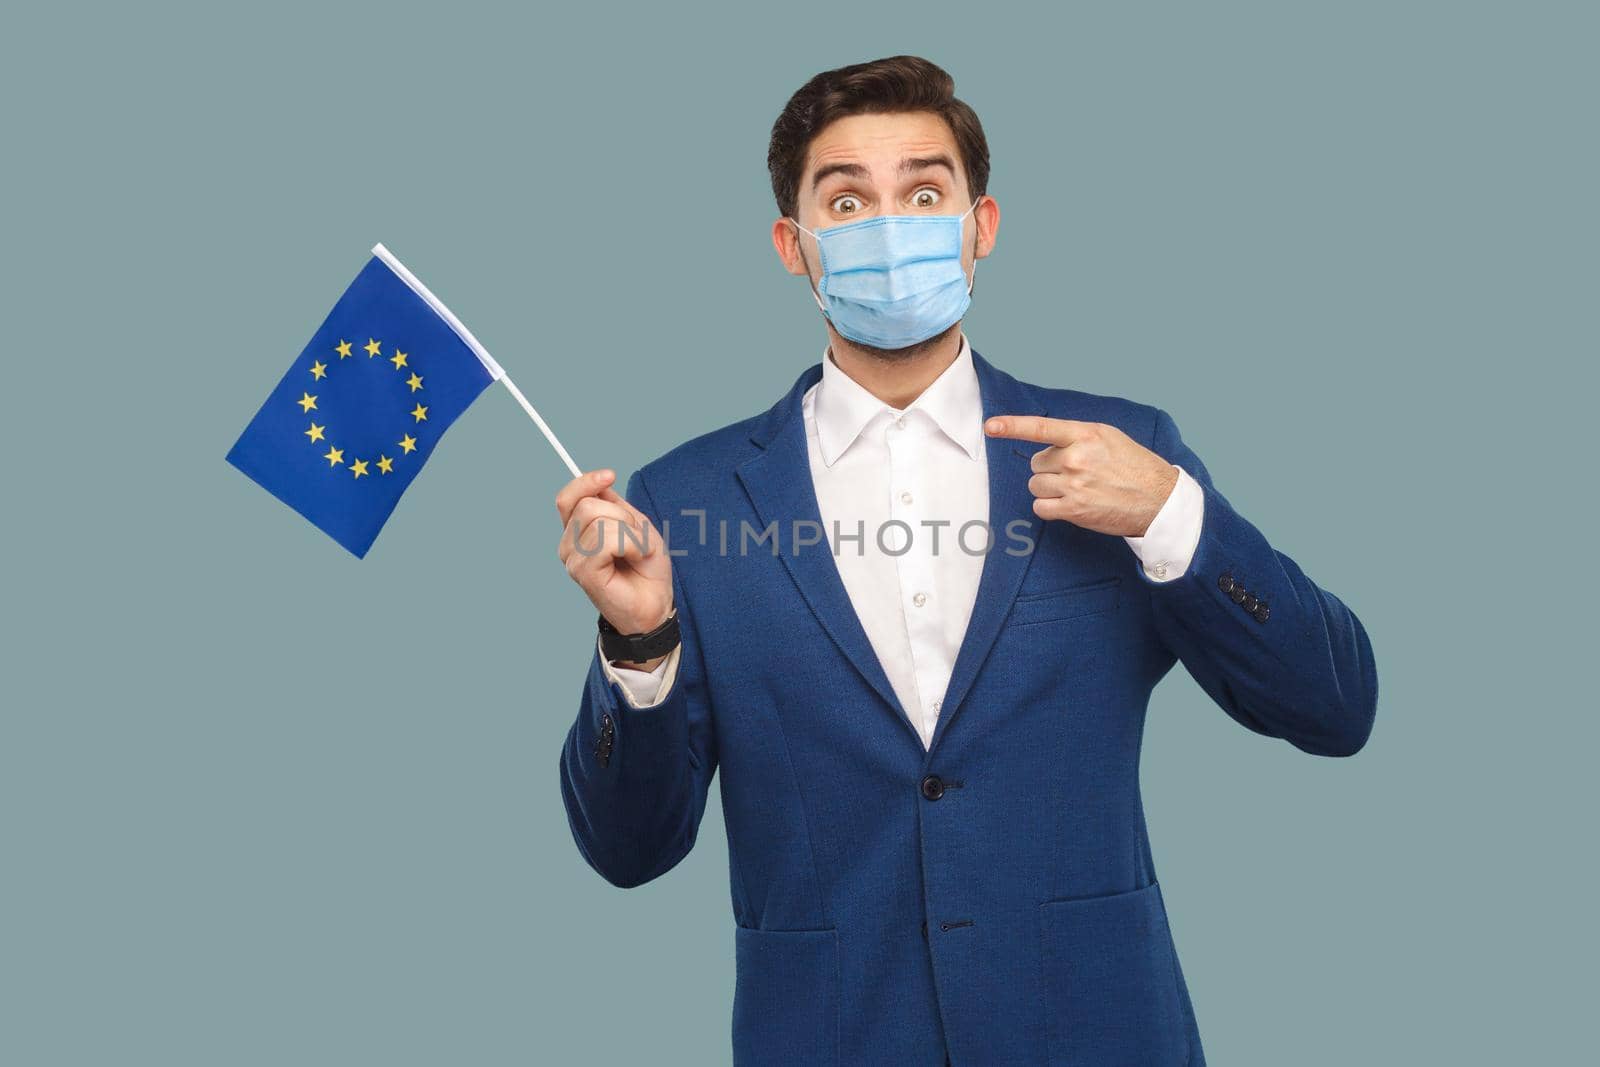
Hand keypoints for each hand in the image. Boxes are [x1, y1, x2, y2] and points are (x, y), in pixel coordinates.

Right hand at [556, 469, 674, 643]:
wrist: (655, 603)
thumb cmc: (646, 567)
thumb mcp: (635, 526)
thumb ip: (614, 505)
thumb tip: (600, 483)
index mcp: (578, 531)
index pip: (568, 498)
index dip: (586, 482)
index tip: (610, 475)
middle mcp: (569, 544)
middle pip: (588, 505)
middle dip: (622, 515)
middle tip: (636, 539)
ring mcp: (572, 559)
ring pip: (598, 520)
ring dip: (630, 532)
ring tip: (637, 551)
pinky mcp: (582, 571)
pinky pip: (606, 540)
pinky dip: (631, 544)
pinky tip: (635, 558)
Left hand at [984, 415, 1177, 536]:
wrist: (1158, 499)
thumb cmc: (1133, 466)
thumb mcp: (1108, 438)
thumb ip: (1076, 436)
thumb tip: (1046, 442)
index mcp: (1085, 435)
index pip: (1040, 428)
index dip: (1012, 426)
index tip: (990, 426)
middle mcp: (1076, 458)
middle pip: (1036, 463)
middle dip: (1050, 468)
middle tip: (1077, 473)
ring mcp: (1073, 485)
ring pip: (1036, 485)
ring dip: (1050, 488)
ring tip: (1078, 489)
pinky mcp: (1073, 509)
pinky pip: (1041, 507)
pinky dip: (1050, 507)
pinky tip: (1070, 504)